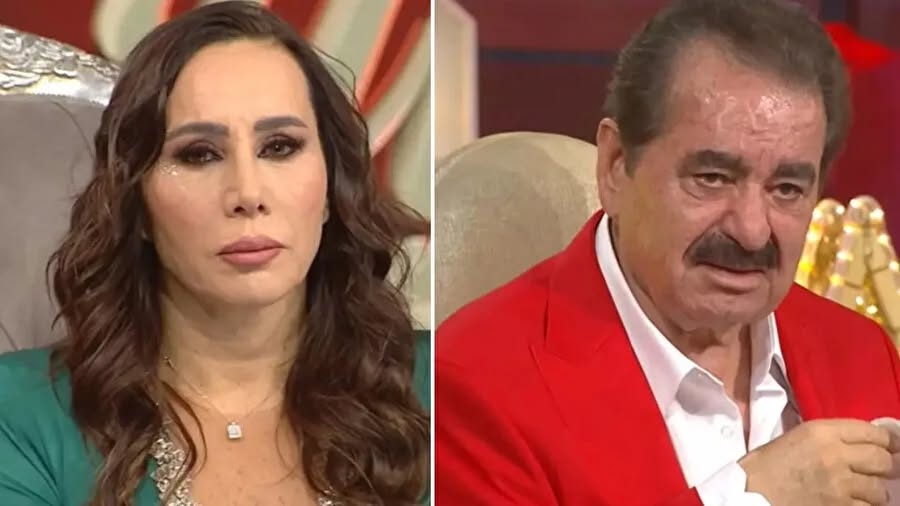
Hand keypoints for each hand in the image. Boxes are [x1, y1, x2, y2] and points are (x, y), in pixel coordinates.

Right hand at [739, 419, 898, 505]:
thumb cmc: (769, 464)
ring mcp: (839, 484)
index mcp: (822, 431)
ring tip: (860, 492)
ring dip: (873, 492)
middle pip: (882, 459)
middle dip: (883, 467)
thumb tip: (864, 444)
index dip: (889, 442)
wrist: (750, 491)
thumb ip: (831, 437)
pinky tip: (850, 502)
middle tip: (878, 472)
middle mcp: (835, 454)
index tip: (892, 448)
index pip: (874, 433)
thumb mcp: (799, 437)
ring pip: (879, 489)